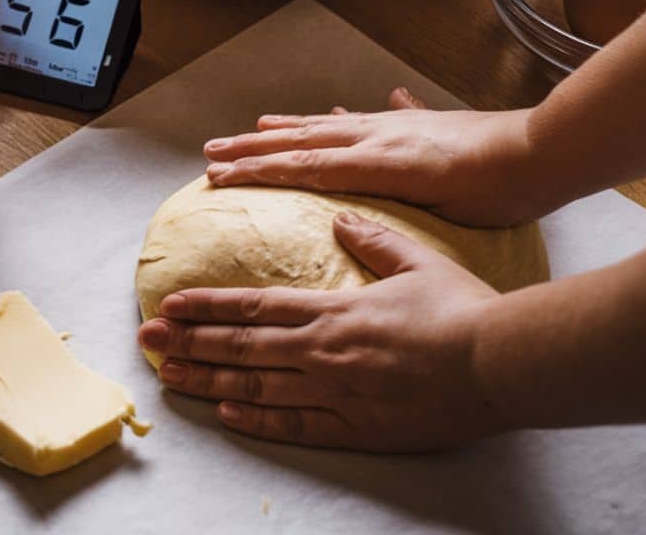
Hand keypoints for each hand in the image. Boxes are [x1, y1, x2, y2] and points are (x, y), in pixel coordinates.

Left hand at [137, 212, 504, 451]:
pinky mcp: (358, 427)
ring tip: (168, 376)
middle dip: (189, 341)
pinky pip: (296, 426)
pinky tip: (226, 413)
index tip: (170, 303)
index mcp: (332, 308)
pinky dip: (256, 421)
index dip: (207, 304)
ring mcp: (337, 392)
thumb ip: (371, 238)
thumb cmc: (461, 309)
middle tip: (147, 339)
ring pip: (256, 386)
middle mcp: (323, 350)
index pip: (254, 304)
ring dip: (207, 379)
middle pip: (242, 344)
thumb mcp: (415, 259)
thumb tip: (340, 217)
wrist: (499, 363)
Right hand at [204, 88, 547, 225]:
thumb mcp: (444, 207)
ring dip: (282, 129)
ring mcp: (391, 126)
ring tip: (251, 128)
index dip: (259, 169)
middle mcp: (377, 136)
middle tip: (211, 152)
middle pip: (301, 142)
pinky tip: (326, 113)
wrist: (539, 152)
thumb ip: (392, 196)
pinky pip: (357, 119)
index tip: (219, 173)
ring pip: (322, 126)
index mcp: (380, 162)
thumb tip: (347, 203)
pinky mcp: (409, 123)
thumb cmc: (497, 193)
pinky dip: (333, 119)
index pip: (304, 165)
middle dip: (253, 148)